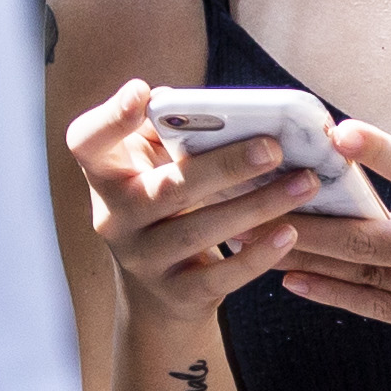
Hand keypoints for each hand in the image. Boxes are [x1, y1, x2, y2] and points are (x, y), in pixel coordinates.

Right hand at [66, 79, 329, 336]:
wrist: (158, 296)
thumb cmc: (166, 209)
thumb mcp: (154, 171)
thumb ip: (170, 135)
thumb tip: (205, 105)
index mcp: (107, 176)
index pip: (87, 142)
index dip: (110, 118)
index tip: (141, 93)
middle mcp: (116, 218)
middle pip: (165, 189)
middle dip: (223, 166)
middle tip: (274, 147)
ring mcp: (143, 260)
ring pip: (198, 231)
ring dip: (256, 206)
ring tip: (304, 183)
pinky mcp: (176, 294)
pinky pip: (218, 277)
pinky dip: (256, 255)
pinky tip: (290, 232)